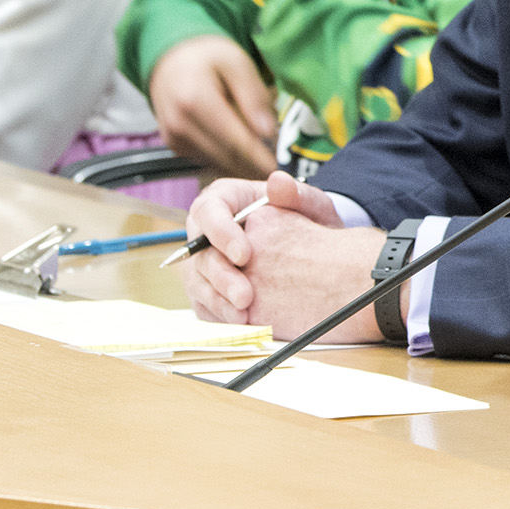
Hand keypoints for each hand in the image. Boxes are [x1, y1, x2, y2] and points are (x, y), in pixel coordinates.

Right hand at [149, 35, 277, 177]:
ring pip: (218, 164)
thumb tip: (268, 131)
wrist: (171, 61)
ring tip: (264, 151)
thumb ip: (254, 96)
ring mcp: (175, 139)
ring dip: (244, 164)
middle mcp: (180, 125)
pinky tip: (243, 148)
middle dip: (256, 165)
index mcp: (195, 102)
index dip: (261, 158)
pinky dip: (229, 160)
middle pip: (227, 158)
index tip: (282, 167)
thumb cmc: (208, 58)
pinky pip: (208, 161)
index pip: (235, 142)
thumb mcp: (237, 63)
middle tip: (280, 163)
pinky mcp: (176, 146)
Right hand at [179, 170, 386, 342]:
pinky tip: (240, 326)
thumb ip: (296, 193)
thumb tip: (278, 181)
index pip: (208, 211)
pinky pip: (204, 305)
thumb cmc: (304, 220)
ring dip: (219, 302)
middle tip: (245, 296)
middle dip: (221, 277)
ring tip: (244, 316)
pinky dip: (220, 317)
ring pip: (198, 283)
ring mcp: (204, 263)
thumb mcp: (308, 203)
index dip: (220, 233)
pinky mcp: (208, 290)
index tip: (244, 255)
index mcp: (224, 201)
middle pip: (199, 253)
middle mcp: (207, 232)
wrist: (311, 251)